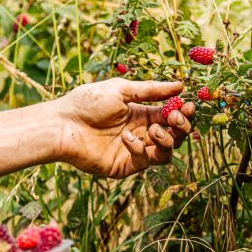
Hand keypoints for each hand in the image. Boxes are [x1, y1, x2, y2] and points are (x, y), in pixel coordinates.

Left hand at [57, 78, 194, 177]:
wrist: (63, 124)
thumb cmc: (87, 103)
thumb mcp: (122, 90)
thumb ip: (152, 90)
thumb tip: (180, 85)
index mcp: (142, 114)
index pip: (171, 116)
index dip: (183, 113)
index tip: (189, 105)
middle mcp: (141, 133)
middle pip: (174, 136)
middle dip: (181, 127)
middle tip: (175, 118)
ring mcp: (134, 151)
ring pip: (165, 153)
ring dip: (166, 140)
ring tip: (153, 130)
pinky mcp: (124, 166)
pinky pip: (145, 161)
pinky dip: (140, 149)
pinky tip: (126, 138)